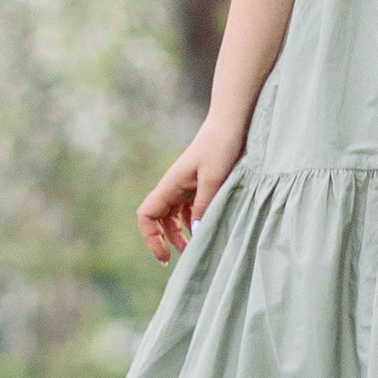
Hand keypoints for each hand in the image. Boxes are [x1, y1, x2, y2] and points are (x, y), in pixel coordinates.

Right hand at [137, 119, 245, 263]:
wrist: (231, 121)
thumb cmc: (221, 145)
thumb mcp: (214, 178)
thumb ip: (204, 206)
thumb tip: (195, 233)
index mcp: (171, 184)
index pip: (147, 215)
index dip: (151, 237)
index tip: (165, 255)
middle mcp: (174, 185)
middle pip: (158, 219)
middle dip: (165, 240)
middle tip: (184, 257)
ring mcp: (186, 184)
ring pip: (173, 215)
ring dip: (179, 233)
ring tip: (196, 247)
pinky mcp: (199, 182)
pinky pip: (188, 207)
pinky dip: (193, 221)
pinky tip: (206, 227)